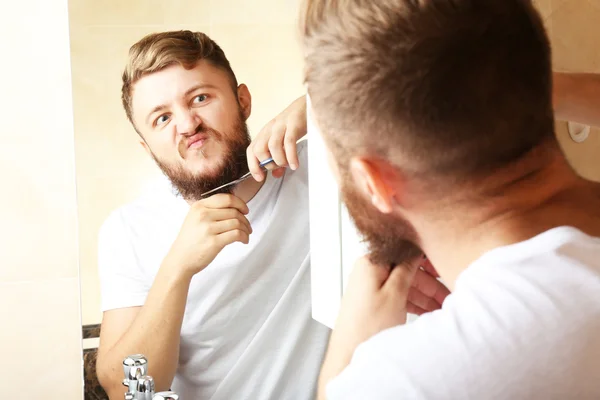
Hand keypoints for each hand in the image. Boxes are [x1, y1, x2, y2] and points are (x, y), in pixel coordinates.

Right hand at [163, 194, 251, 276]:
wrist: (180, 260)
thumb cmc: (190, 241)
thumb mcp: (195, 218)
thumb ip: (211, 210)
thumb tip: (235, 208)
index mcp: (199, 206)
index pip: (226, 198)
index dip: (240, 203)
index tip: (245, 210)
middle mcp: (203, 215)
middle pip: (234, 211)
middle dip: (245, 219)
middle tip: (247, 226)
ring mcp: (208, 228)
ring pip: (237, 222)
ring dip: (245, 229)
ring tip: (246, 234)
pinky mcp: (214, 242)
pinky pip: (236, 234)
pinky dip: (244, 237)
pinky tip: (244, 240)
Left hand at [247, 95, 306, 180]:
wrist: (308, 104)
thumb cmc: (295, 125)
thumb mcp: (284, 141)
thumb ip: (279, 157)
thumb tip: (276, 175)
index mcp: (265, 133)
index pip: (251, 150)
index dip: (252, 165)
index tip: (259, 178)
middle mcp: (270, 128)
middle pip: (259, 149)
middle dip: (268, 164)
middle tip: (279, 168)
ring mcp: (281, 125)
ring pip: (273, 146)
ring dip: (279, 160)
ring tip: (288, 165)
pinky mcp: (294, 123)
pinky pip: (289, 142)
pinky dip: (290, 156)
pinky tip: (295, 165)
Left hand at [317, 256, 449, 397]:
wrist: (348, 355)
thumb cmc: (366, 327)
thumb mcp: (394, 293)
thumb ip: (406, 269)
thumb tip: (416, 251)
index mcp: (371, 262)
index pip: (405, 252)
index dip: (427, 260)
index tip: (443, 267)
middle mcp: (369, 271)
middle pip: (406, 270)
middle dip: (429, 283)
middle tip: (449, 294)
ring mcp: (370, 287)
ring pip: (404, 285)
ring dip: (424, 295)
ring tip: (443, 306)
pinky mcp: (373, 302)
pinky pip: (397, 296)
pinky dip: (413, 302)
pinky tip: (427, 311)